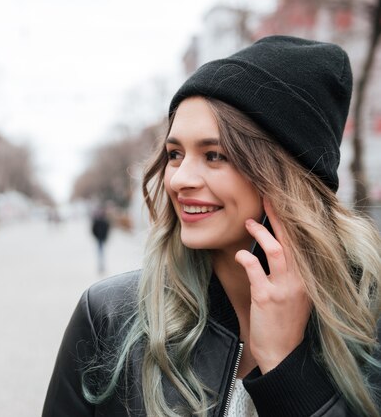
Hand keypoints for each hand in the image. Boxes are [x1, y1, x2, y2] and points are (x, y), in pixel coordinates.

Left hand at [235, 199, 310, 373]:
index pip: (301, 241)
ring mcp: (285, 288)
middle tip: (266, 197)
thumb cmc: (283, 319)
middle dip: (278, 216)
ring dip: (261, 233)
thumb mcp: (293, 292)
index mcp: (307, 276)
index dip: (290, 220)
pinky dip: (246, 258)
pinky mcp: (267, 298)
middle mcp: (300, 279)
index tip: (279, 201)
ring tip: (248, 221)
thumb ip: (288, 269)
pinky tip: (239, 253)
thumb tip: (274, 243)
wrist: (281, 352)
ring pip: (277, 250)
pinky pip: (256, 271)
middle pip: (292, 239)